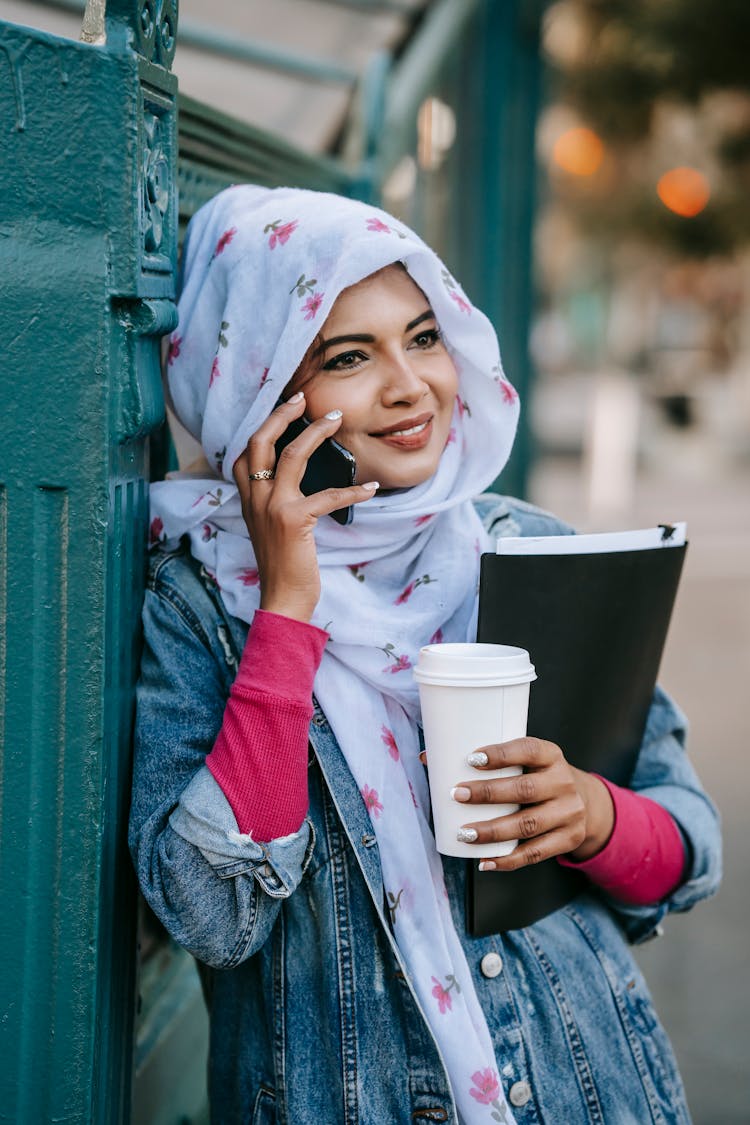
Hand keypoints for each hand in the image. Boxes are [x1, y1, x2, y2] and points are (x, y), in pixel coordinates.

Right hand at [232, 393, 377, 621]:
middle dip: (282, 415)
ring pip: (291, 455)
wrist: (282, 599)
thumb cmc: (284, 565)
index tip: (287, 408)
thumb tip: (304, 479)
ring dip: (315, 433)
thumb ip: (278, 501)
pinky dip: (353, 490)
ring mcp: (272, 507)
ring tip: (335, 421)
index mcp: (249, 498)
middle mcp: (255, 498)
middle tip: (304, 398)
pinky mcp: (294, 521)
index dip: (264, 426)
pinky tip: (371, 489)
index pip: (246, 452)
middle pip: (260, 441)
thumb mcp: (272, 527)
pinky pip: (328, 495)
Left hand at [451, 737, 614, 869]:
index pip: (528, 750)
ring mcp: (569, 813)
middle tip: (457, 795)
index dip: (500, 754)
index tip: (471, 759)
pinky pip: (535, 853)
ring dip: (493, 831)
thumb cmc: (538, 777)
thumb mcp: (526, 761)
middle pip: (525, 789)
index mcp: (551, 755)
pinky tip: (485, 861)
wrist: (585, 802)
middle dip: (488, 793)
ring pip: (528, 825)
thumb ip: (487, 760)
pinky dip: (508, 860)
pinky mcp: (568, 839)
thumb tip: (427, 758)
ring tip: (464, 834)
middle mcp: (564, 782)